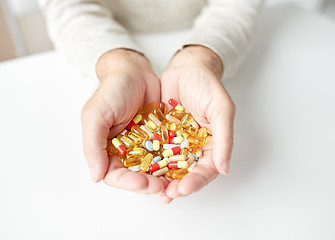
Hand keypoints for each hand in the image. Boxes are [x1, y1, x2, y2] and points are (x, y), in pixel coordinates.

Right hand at [81, 49, 165, 193]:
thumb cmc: (111, 91)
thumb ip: (92, 145)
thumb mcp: (95, 115)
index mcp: (107, 150)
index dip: (129, 183)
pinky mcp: (160, 139)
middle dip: (150, 184)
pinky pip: (168, 154)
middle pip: (137, 176)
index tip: (143, 183)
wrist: (134, 72)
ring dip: (164, 179)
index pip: (115, 175)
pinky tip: (184, 169)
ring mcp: (144, 146)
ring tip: (176, 184)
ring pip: (154, 169)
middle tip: (163, 187)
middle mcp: (126, 152)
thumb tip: (95, 176)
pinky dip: (174, 163)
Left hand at [160, 46, 235, 202]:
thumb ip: (224, 138)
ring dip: (160, 179)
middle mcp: (194, 147)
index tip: (183, 188)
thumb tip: (224, 169)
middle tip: (165, 194)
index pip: (206, 170)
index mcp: (211, 145)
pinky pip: (154, 150)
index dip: (196, 182)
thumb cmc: (208, 86)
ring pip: (168, 165)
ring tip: (150, 189)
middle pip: (186, 173)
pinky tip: (139, 170)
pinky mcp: (160, 135)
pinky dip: (148, 161)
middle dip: (176, 185)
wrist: (187, 68)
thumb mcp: (221, 109)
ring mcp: (175, 142)